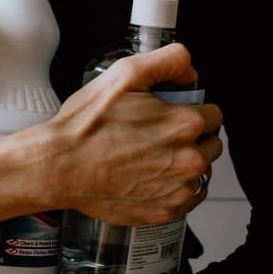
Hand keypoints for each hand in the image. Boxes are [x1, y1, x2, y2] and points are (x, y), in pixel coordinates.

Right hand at [0, 43, 222, 231]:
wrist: (58, 167)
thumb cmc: (85, 126)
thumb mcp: (124, 74)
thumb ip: (168, 61)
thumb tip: (190, 70)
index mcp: (185, 124)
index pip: (213, 114)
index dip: (190, 110)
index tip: (169, 114)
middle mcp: (189, 160)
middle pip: (210, 144)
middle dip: (190, 137)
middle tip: (155, 135)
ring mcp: (178, 190)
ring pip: (200, 172)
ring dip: (182, 163)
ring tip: (147, 157)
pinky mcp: (164, 212)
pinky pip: (186, 198)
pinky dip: (173, 189)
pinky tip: (147, 178)